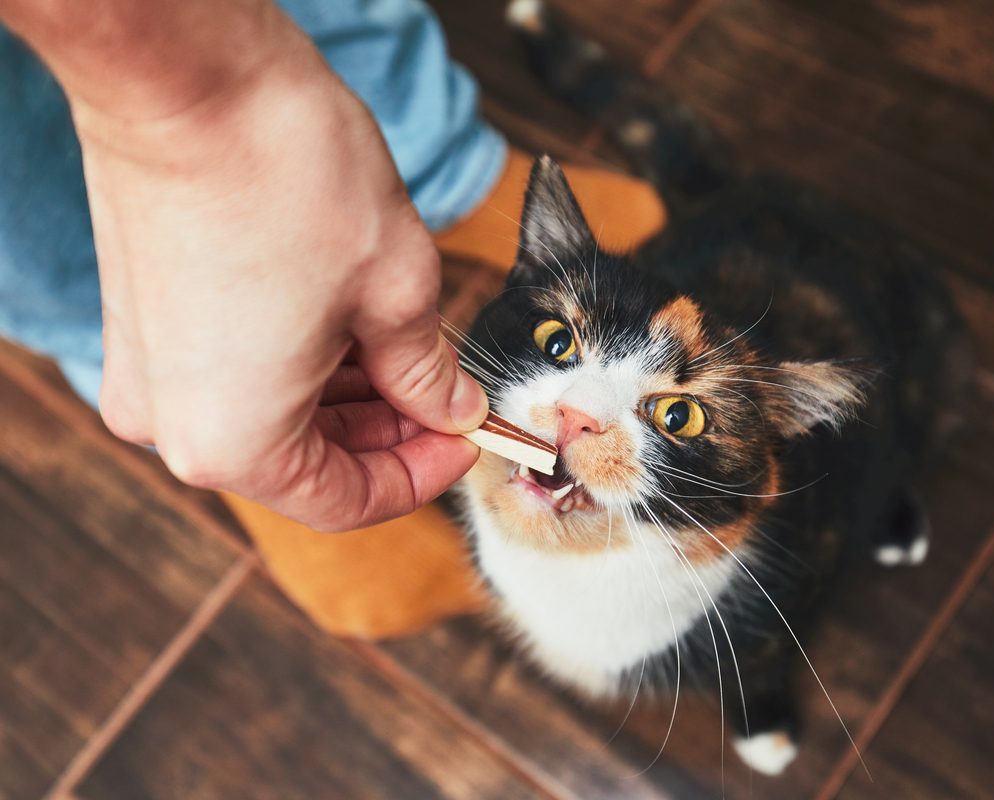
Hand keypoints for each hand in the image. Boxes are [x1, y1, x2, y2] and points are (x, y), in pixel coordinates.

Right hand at [16, 6, 487, 529]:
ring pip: (274, 419)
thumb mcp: (396, 291)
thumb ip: (428, 374)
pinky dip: (301, 367)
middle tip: (450, 392)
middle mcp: (176, 426)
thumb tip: (451, 409)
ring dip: (349, 397)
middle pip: (307, 463)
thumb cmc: (287, 176)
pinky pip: (237, 378)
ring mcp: (150, 376)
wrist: (185, 73)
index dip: (422, 474)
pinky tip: (350, 329)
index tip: (468, 436)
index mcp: (235, 443)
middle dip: (389, 432)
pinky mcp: (144, 329)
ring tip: (408, 350)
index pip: (348, 501)